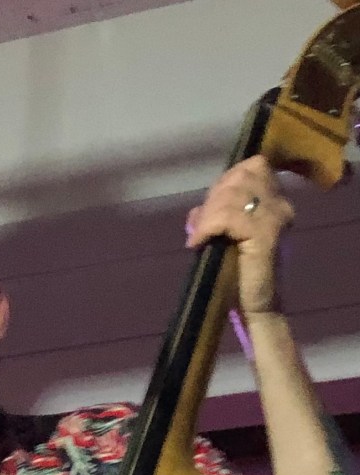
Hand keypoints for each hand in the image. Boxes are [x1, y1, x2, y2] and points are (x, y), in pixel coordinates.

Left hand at [184, 155, 293, 316]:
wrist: (255, 306)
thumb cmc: (241, 274)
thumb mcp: (226, 238)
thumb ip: (217, 218)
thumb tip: (196, 212)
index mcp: (274, 201)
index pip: (253, 167)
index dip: (226, 180)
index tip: (210, 206)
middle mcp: (278, 204)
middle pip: (241, 176)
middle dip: (215, 196)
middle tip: (202, 225)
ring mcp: (273, 217)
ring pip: (233, 194)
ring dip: (209, 214)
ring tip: (200, 236)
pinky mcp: (264, 234)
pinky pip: (229, 217)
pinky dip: (207, 227)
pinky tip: (198, 242)